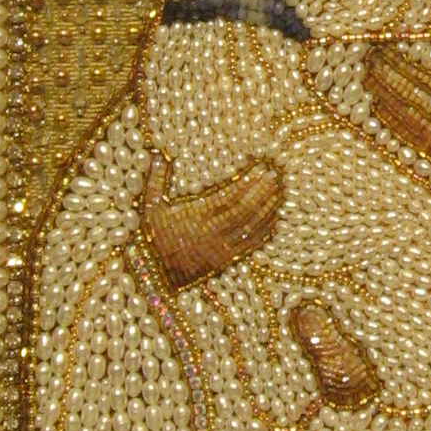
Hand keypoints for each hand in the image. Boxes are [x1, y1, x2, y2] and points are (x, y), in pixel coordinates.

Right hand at [140, 151, 282, 287]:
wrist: (157, 276)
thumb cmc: (154, 238)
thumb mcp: (150, 208)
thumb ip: (155, 180)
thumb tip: (157, 154)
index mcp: (196, 217)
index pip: (229, 197)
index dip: (247, 183)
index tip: (260, 168)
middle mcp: (212, 232)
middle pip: (245, 210)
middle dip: (262, 191)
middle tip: (276, 175)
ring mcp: (222, 248)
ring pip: (252, 226)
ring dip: (268, 208)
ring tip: (280, 191)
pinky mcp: (228, 260)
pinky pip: (252, 244)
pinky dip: (266, 230)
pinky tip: (276, 217)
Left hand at [363, 47, 430, 195]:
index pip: (426, 78)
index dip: (404, 63)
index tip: (389, 49)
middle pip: (410, 92)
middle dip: (388, 73)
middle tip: (370, 57)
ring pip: (403, 112)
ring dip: (383, 93)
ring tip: (366, 75)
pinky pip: (406, 133)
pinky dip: (389, 119)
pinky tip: (376, 105)